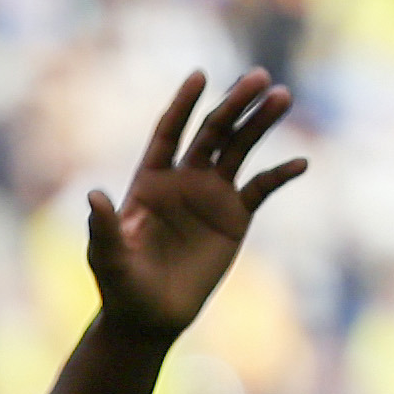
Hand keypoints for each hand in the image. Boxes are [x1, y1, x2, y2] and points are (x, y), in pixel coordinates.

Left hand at [87, 69, 305, 341]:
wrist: (151, 316)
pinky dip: (279, 174)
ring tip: (282, 97)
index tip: (200, 76)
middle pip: (211, 133)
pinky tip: (299, 163)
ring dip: (260, 124)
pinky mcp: (235, 217)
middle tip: (258, 78)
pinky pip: (261, 188)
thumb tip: (93, 197)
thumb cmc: (121, 286)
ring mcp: (212, 195)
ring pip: (239, 150)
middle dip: (233, 105)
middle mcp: (183, 179)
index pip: (169, 133)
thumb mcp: (108, 257)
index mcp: (150, 181)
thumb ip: (103, 227)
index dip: (183, 105)